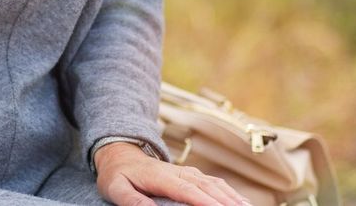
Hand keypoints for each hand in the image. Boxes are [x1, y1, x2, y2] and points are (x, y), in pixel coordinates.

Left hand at [95, 143, 250, 205]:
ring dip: (231, 197)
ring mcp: (187, 172)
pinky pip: (214, 183)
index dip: (205, 202)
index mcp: (162, 177)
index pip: (188, 191)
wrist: (120, 155)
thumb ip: (132, 200)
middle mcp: (179, 172)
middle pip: (207, 188)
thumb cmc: (118, 175)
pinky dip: (229, 192)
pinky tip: (240, 201)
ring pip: (214, 184)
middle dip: (225, 202)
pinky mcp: (191, 175)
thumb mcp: (116, 188)